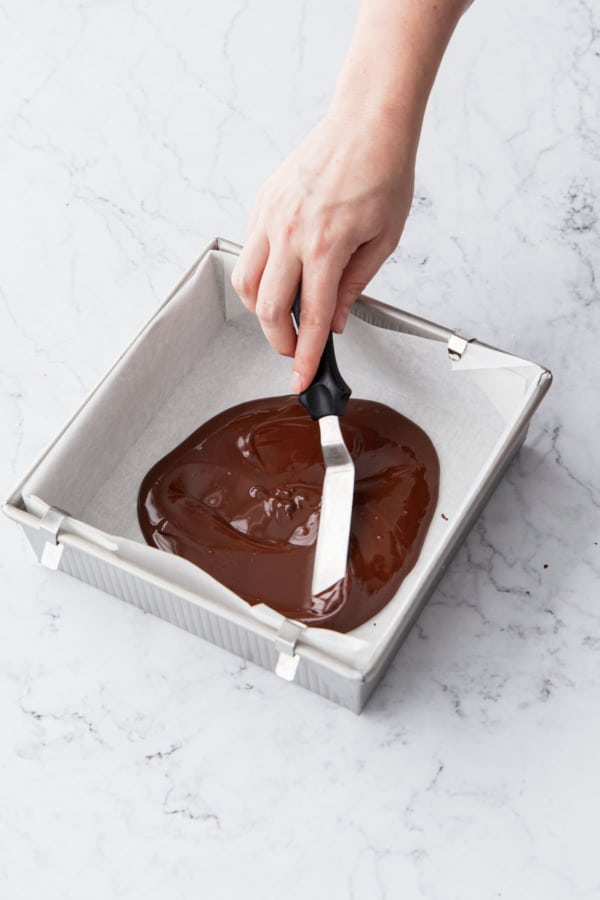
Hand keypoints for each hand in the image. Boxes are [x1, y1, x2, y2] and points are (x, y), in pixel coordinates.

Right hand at [231, 109, 415, 392]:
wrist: (367, 121)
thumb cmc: (384, 173)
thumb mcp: (384, 240)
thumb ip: (355, 285)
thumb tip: (337, 321)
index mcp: (326, 246)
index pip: (311, 319)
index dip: (305, 358)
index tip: (300, 382)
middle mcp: (290, 233)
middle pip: (268, 310)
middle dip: (279, 342)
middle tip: (295, 351)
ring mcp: (270, 217)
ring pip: (246, 284)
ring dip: (262, 312)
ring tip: (284, 318)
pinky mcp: (262, 204)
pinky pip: (248, 254)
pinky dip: (258, 278)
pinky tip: (279, 281)